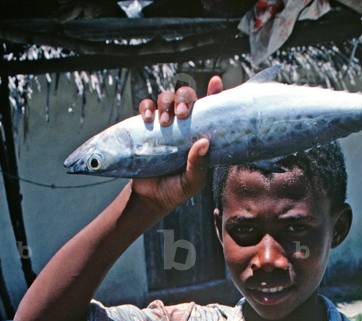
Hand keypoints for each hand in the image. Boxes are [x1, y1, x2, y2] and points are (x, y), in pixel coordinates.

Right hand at [132, 76, 223, 213]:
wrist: (151, 198)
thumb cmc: (176, 190)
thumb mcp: (192, 182)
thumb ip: (198, 165)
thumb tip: (204, 142)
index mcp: (199, 133)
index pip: (209, 108)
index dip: (213, 92)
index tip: (215, 82)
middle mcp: (183, 125)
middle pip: (185, 96)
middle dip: (184, 99)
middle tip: (181, 115)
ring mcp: (164, 124)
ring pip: (166, 97)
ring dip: (166, 103)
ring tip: (164, 122)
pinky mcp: (146, 128)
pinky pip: (146, 108)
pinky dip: (146, 107)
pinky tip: (148, 118)